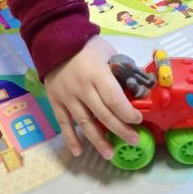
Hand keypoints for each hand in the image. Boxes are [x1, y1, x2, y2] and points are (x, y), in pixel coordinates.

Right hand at [44, 36, 142, 159]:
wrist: (54, 39)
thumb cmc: (86, 45)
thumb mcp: (108, 52)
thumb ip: (120, 69)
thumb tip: (136, 86)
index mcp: (97, 74)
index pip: (114, 100)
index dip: (127, 114)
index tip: (138, 120)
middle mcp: (82, 88)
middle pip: (103, 115)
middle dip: (120, 130)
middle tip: (133, 141)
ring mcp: (67, 96)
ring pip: (84, 123)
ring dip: (98, 141)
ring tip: (110, 154)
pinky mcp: (55, 101)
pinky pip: (64, 123)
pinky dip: (71, 139)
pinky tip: (78, 152)